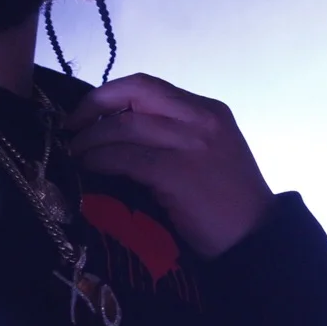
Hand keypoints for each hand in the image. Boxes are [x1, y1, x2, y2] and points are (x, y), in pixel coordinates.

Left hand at [63, 73, 274, 258]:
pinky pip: (125, 158)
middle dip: (92, 109)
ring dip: (90, 139)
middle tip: (70, 130)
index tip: (85, 112)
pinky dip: (99, 161)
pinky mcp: (176, 173)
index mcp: (208, 110)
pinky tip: (88, 169)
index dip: (108, 94)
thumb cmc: (229, 202)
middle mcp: (200, 118)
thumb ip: (174, 134)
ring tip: (74, 154)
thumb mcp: (208, 152)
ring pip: (123, 126)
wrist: (256, 239)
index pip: (148, 85)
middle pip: (132, 95)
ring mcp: (189, 144)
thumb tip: (116, 130)